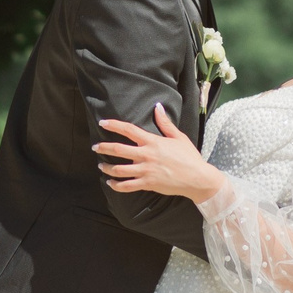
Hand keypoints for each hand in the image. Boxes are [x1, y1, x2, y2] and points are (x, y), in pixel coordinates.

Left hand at [95, 104, 223, 203]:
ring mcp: (146, 171)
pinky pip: (127, 186)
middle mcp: (146, 155)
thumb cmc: (189, 157)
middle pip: (118, 150)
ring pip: (119, 170)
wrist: (197, 178)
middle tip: (95, 147)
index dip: (114, 125)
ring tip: (101, 166)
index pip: (129, 130)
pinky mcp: (147, 184)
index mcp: (153, 142)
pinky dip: (116, 185)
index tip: (103, 123)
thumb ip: (165, 123)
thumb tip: (158, 107)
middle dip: (103, 148)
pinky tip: (111, 183)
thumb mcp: (178, 137)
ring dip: (107, 168)